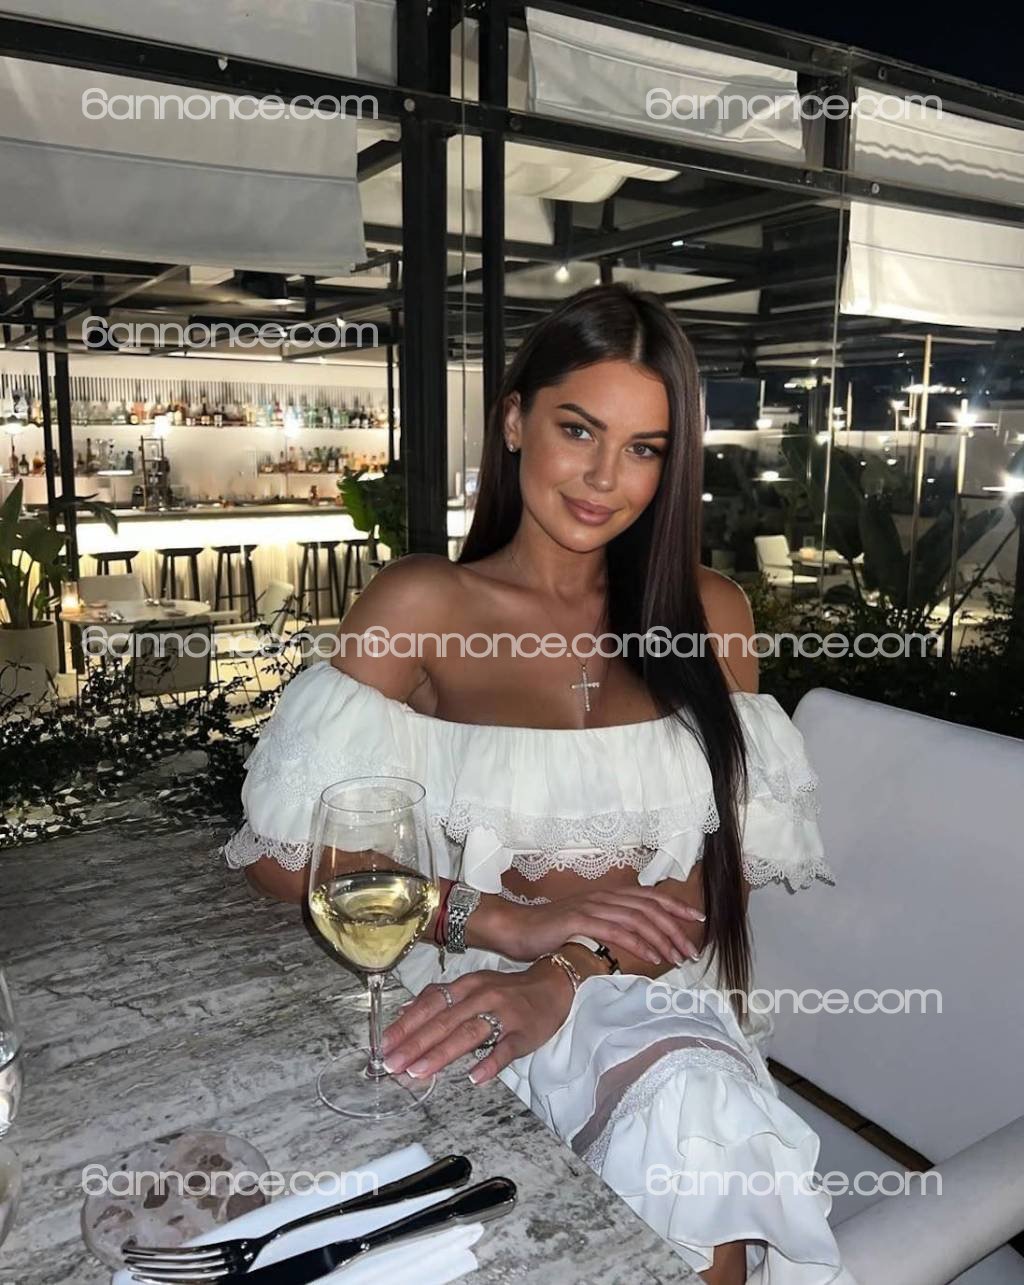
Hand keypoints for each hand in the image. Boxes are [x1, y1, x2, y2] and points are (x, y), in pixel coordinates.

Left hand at [381, 966, 575, 1085]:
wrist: (553, 982)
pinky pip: (505, 1049)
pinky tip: (474, 1078)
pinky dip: (490, 1063)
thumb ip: (441, 997)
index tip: (384, 1045)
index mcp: (466, 985)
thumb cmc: (508, 990)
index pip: (430, 1004)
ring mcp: (503, 1014)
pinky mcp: (524, 1032)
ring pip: (468, 1034)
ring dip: (441, 1054)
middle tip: (392, 1065)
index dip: (406, 1024)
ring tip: (419, 1072)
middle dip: (415, 1044)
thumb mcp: (473, 986)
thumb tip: (405, 1010)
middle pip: (443, 1021)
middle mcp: (481, 996)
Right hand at [495, 884, 704, 965]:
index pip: (650, 896)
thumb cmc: (551, 931)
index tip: (697, 919)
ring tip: (677, 957)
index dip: (676, 905)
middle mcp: (604, 897)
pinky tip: (651, 957)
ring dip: (661, 939)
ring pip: (637, 919)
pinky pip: (615, 931)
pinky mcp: (580, 921)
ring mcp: (592, 907)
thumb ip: (611, 925)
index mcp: (608, 895)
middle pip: (649, 907)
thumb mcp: (587, 924)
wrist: (517, 928)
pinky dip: (637, 943)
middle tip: (691, 950)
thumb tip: (638, 939)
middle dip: (675, 928)